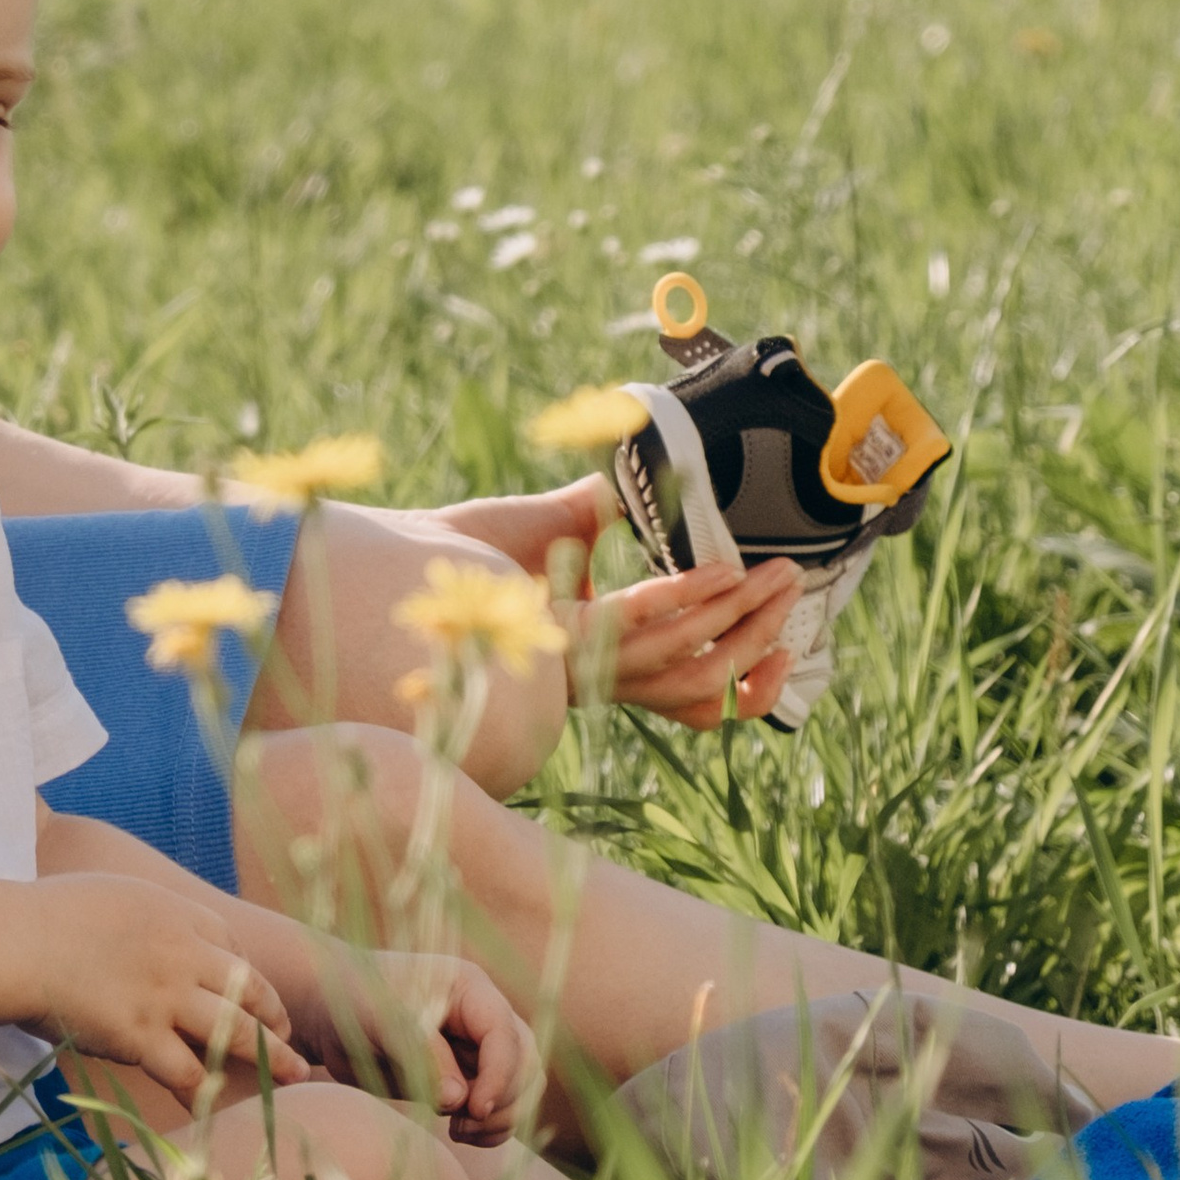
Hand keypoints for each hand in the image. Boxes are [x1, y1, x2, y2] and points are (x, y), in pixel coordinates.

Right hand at [28, 873, 306, 1105]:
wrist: (17, 942)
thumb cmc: (50, 916)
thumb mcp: (115, 896)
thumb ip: (146, 916)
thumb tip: (151, 932)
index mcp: (175, 914)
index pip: (232, 946)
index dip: (247, 975)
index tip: (251, 996)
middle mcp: (182, 953)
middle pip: (249, 987)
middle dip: (276, 1016)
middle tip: (292, 1040)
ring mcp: (166, 996)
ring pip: (235, 1031)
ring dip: (271, 1057)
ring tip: (296, 1076)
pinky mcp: (142, 1036)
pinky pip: (188, 1072)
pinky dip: (208, 1094)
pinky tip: (222, 1110)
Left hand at [293, 945, 539, 1141]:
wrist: (328, 1011)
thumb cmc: (352, 1000)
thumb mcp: (379, 1019)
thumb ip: (419, 1054)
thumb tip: (458, 1099)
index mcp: (469, 989)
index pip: (505, 1035)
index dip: (499, 1075)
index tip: (474, 1109)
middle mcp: (482, 1018)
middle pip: (526, 1064)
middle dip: (505, 1099)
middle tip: (463, 1122)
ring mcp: (477, 1050)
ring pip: (521, 1089)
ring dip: (501, 1118)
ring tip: (459, 1130)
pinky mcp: (466, 1080)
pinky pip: (499, 1109)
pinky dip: (490, 1129)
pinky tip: (459, 1133)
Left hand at [437, 475, 799, 727]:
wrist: (385, 563)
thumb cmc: (458, 552)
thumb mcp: (544, 529)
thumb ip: (594, 510)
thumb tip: (636, 478)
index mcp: (601, 667)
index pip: (693, 701)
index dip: (749, 688)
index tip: (788, 651)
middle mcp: (594, 677)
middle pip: (703, 680)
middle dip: (758, 637)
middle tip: (794, 587)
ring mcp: (574, 662)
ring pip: (682, 655)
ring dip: (736, 614)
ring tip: (774, 573)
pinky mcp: (551, 636)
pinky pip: (634, 622)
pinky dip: (682, 595)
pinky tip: (721, 566)